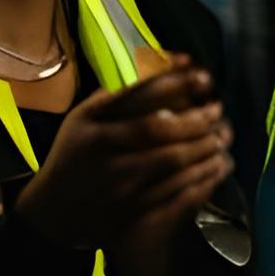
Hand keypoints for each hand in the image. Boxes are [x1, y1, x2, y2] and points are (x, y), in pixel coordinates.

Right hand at [14, 59, 234, 256]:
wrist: (53, 213)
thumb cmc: (75, 155)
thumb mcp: (83, 118)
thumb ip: (118, 94)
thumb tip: (162, 62)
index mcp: (92, 120)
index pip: (139, 95)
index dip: (177, 83)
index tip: (204, 75)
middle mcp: (103, 147)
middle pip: (161, 127)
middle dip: (198, 116)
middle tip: (218, 108)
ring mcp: (117, 179)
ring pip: (173, 159)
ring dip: (205, 145)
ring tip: (222, 135)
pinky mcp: (131, 206)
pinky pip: (175, 189)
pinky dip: (202, 176)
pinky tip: (216, 165)